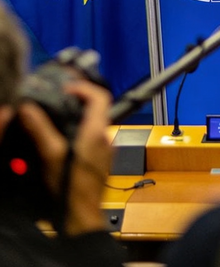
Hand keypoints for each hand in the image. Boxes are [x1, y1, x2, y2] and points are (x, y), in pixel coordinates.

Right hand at [18, 80, 113, 235]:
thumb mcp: (50, 155)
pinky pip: (94, 138)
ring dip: (80, 117)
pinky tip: (64, 141)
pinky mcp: (102, 160)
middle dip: (79, 101)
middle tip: (59, 100)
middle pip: (99, 108)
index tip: (66, 87)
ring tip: (58, 118)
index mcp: (97, 131)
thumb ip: (41, 129)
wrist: (81, 216)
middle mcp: (106, 137)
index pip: (100, 96)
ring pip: (97, 123)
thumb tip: (29, 108)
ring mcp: (106, 149)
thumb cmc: (68, 188)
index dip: (83, 87)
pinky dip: (81, 132)